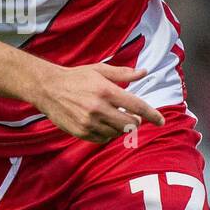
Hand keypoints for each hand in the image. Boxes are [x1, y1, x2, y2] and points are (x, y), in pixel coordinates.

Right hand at [30, 63, 165, 143]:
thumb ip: (123, 73)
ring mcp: (89, 122)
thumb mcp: (99, 70)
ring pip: (117, 133)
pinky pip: (103, 139)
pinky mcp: (80, 132)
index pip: (137, 106)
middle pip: (130, 124)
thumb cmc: (76, 77)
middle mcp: (98, 108)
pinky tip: (103, 124)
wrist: (48, 88)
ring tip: (113, 117)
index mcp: (106, 91)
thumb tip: (144, 72)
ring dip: (121, 128)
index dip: (152, 115)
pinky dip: (107, 134)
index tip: (161, 121)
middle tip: (132, 117)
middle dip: (135, 122)